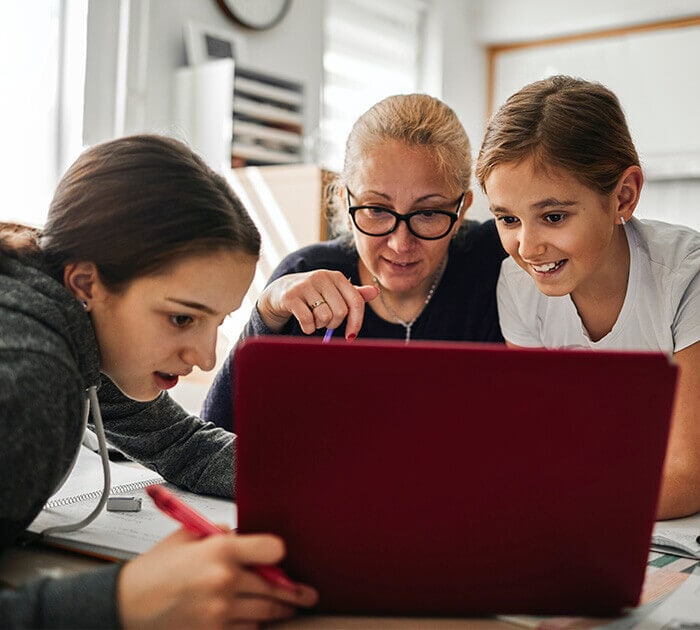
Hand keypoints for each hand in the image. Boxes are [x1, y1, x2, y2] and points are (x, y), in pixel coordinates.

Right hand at [117, 529, 317, 628]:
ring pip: (265, 612)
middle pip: (275, 587)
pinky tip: (252, 619)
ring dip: (278, 611)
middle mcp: (224, 580)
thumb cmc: (155, 570)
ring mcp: (220, 611)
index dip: (279, 554)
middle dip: (292, 591)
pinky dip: (252, 625)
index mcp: (220, 550)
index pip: (272, 550)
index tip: (281, 557)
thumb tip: (244, 536)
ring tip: (286, 607)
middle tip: (304, 594)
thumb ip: (219, 533)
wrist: (123, 606)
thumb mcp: (187, 536)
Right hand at [257, 269, 378, 339]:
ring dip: (319, 325)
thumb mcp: (334, 292)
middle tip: (325, 321)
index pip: (356, 301)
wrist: (280, 291)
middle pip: (340, 312)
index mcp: (336, 277)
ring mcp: (305, 285)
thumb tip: (375, 291)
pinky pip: (307, 321)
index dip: (356, 322)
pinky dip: (308, 328)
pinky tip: (304, 323)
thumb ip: (354, 294)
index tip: (351, 336)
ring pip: (324, 317)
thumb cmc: (313, 294)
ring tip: (313, 318)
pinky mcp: (291, 296)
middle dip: (334, 324)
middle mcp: (322, 277)